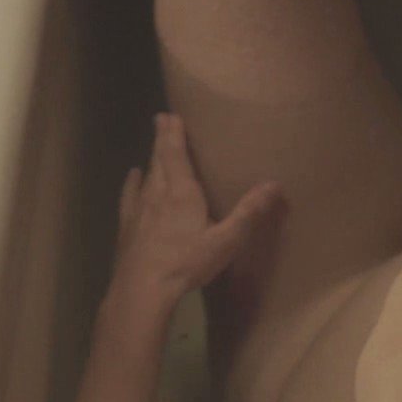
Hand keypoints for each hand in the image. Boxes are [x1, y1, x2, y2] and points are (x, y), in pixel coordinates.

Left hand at [112, 113, 282, 303]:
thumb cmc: (187, 262)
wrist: (143, 286)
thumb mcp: (226, 241)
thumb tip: (274, 184)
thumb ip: (248, 212)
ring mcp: (139, 209)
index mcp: (182, 193)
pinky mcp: (127, 225)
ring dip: (151, 158)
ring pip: (146, 175)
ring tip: (154, 146)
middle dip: (162, 138)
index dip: (174, 134)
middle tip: (162, 119)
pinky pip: (129, 196)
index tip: (171, 115)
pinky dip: (132, 183)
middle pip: (159, 159)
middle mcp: (158, 193)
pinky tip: (132, 177)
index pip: (176, 154)